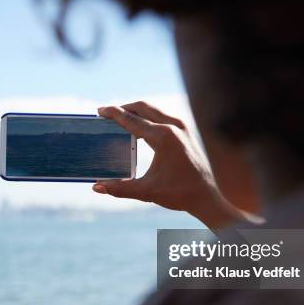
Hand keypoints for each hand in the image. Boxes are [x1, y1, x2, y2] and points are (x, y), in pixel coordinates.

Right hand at [94, 101, 261, 229]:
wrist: (206, 197)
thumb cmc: (179, 193)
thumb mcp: (147, 191)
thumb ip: (119, 188)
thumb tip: (96, 187)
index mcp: (163, 137)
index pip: (132, 120)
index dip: (114, 114)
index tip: (100, 110)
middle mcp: (174, 127)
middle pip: (143, 107)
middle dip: (124, 108)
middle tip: (107, 114)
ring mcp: (182, 127)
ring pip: (153, 110)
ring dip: (136, 112)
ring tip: (121, 119)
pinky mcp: (186, 132)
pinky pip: (162, 117)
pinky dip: (148, 118)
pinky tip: (139, 127)